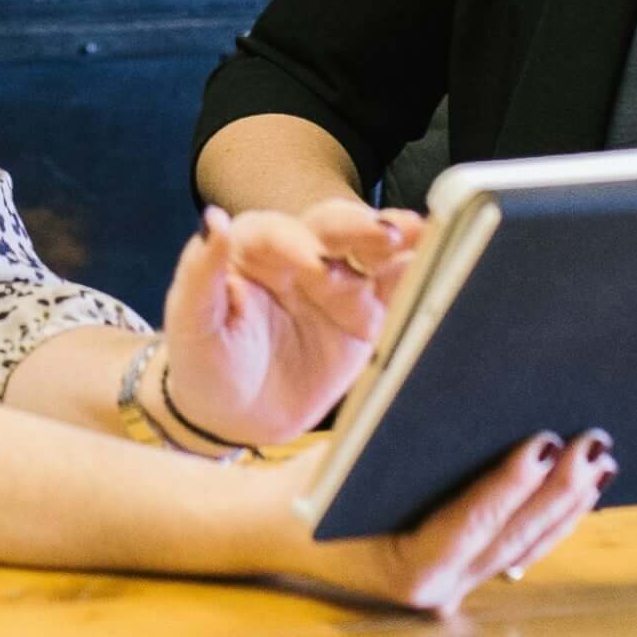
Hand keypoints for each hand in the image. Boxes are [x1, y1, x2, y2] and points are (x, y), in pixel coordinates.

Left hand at [159, 198, 424, 450]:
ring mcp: (339, 282)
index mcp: (254, 248)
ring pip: (371, 251)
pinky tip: (444, 263)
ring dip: (398, 241)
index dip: (296, 244)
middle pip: (333, 228)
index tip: (313, 265)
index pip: (277, 232)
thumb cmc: (206, 363)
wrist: (235, 416)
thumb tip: (212, 220)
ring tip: (426, 234)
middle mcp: (301, 254)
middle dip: (360, 228)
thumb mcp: (192, 324)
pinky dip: (419, 276)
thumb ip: (200, 273)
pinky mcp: (367, 314)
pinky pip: (396, 290)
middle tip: (387, 234)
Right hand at [248, 430, 615, 613]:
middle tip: (592, 443)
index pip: (469, 524)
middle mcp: (437, 589)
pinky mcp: (465, 572)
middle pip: (511, 538)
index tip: (545, 444)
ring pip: (525, 547)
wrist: (282, 527)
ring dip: (567, 505)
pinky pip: (518, 548)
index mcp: (405, 568)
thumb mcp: (347, 455)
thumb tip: (455, 387)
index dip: (510, 486)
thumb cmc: (313, 483)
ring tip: (600, 460)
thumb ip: (399, 434)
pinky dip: (550, 517)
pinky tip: (580, 488)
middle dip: (558, 491)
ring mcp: (456, 586)